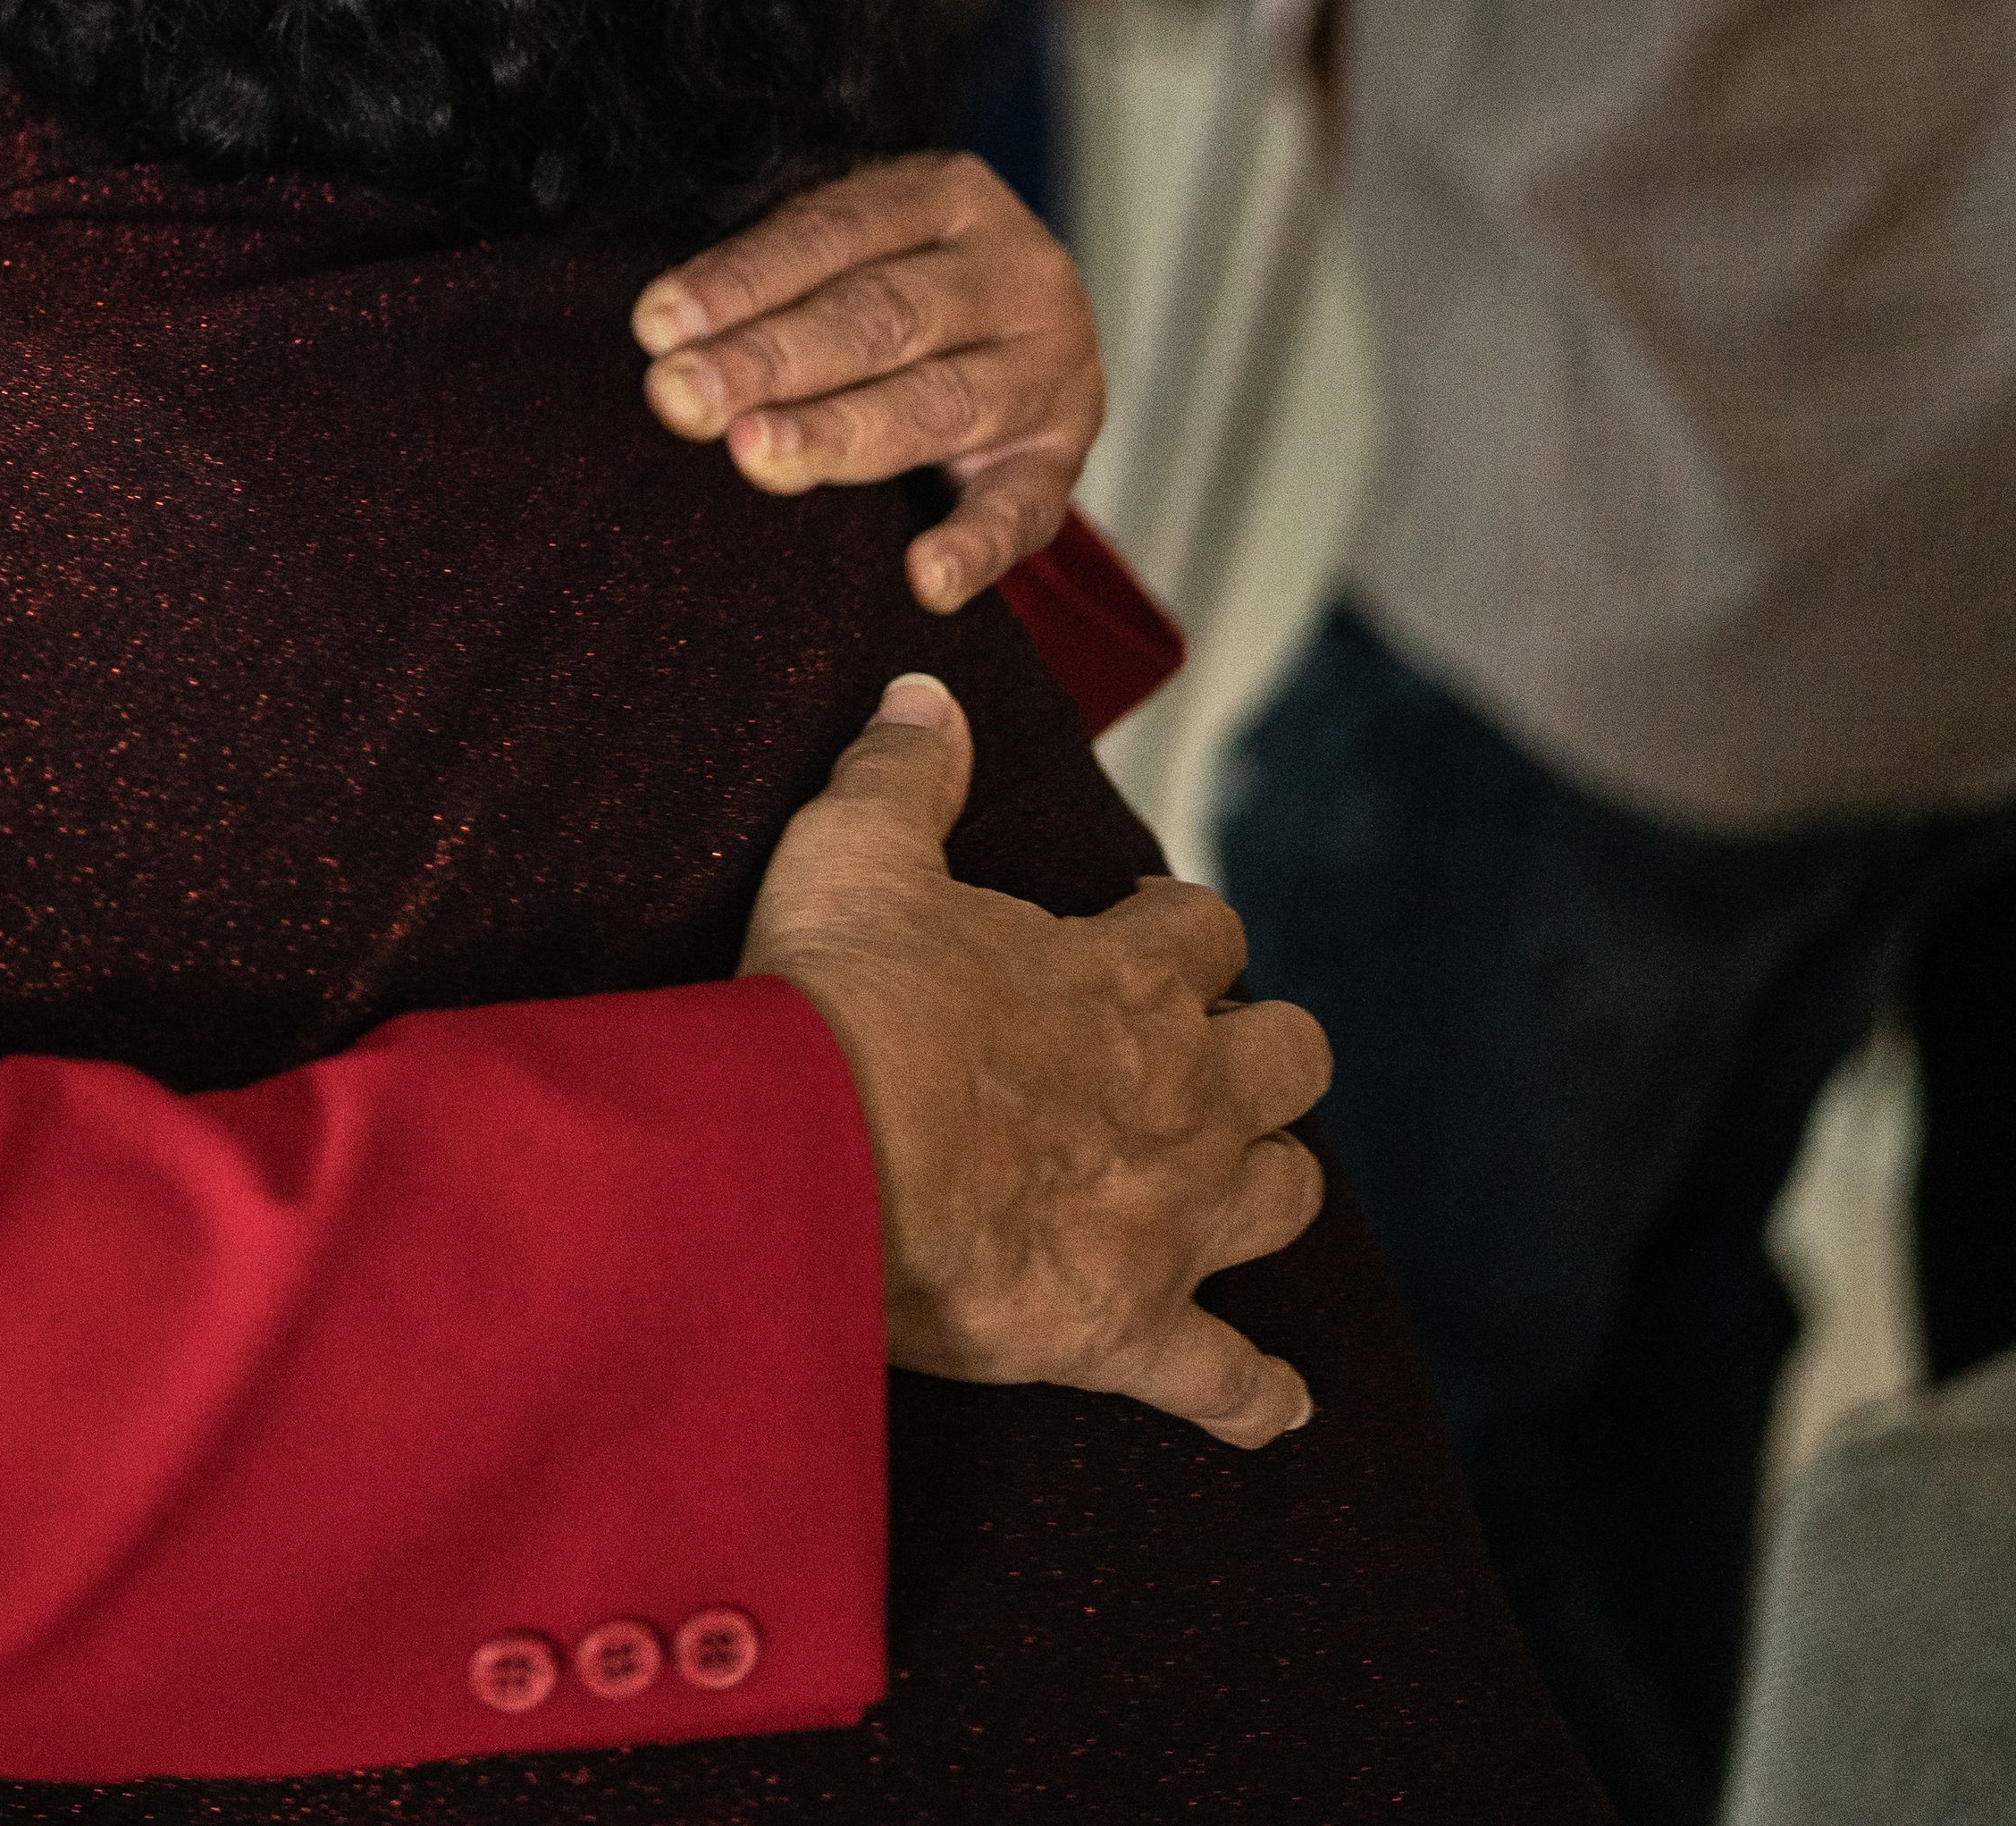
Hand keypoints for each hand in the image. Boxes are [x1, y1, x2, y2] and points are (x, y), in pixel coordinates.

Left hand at [636, 152, 1105, 610]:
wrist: (1025, 319)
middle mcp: (1013, 273)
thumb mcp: (849, 245)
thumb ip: (773, 280)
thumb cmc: (896, 279)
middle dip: (771, 359)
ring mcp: (1049, 368)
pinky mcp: (1064, 457)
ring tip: (757, 456)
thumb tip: (660, 336)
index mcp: (946, 198)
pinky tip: (924, 577)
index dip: (742, 280)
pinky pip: (1026, 509)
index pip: (831, 233)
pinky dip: (976, 546)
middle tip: (682, 396)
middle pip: (882, 316)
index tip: (656, 326)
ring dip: (838, 434)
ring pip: (939, 403)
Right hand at [743, 677, 1335, 1446]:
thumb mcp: (854, 853)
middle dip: (1258, 1053)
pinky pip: (1231, 1380)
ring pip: (1287, 1197)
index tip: (1144, 933)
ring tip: (1218, 1185)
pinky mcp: (1131, 1330)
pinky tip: (1271, 1403)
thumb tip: (928, 696)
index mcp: (1128, 978)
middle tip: (1187, 1058)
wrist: (810, 1161)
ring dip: (1264, 1184)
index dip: (1181, 932)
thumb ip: (903, 773)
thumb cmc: (837, 1002)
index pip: (1207, 934)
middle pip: (1289, 1060)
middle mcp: (1182, 1097)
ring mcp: (1170, 1221)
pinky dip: (1255, 1395)